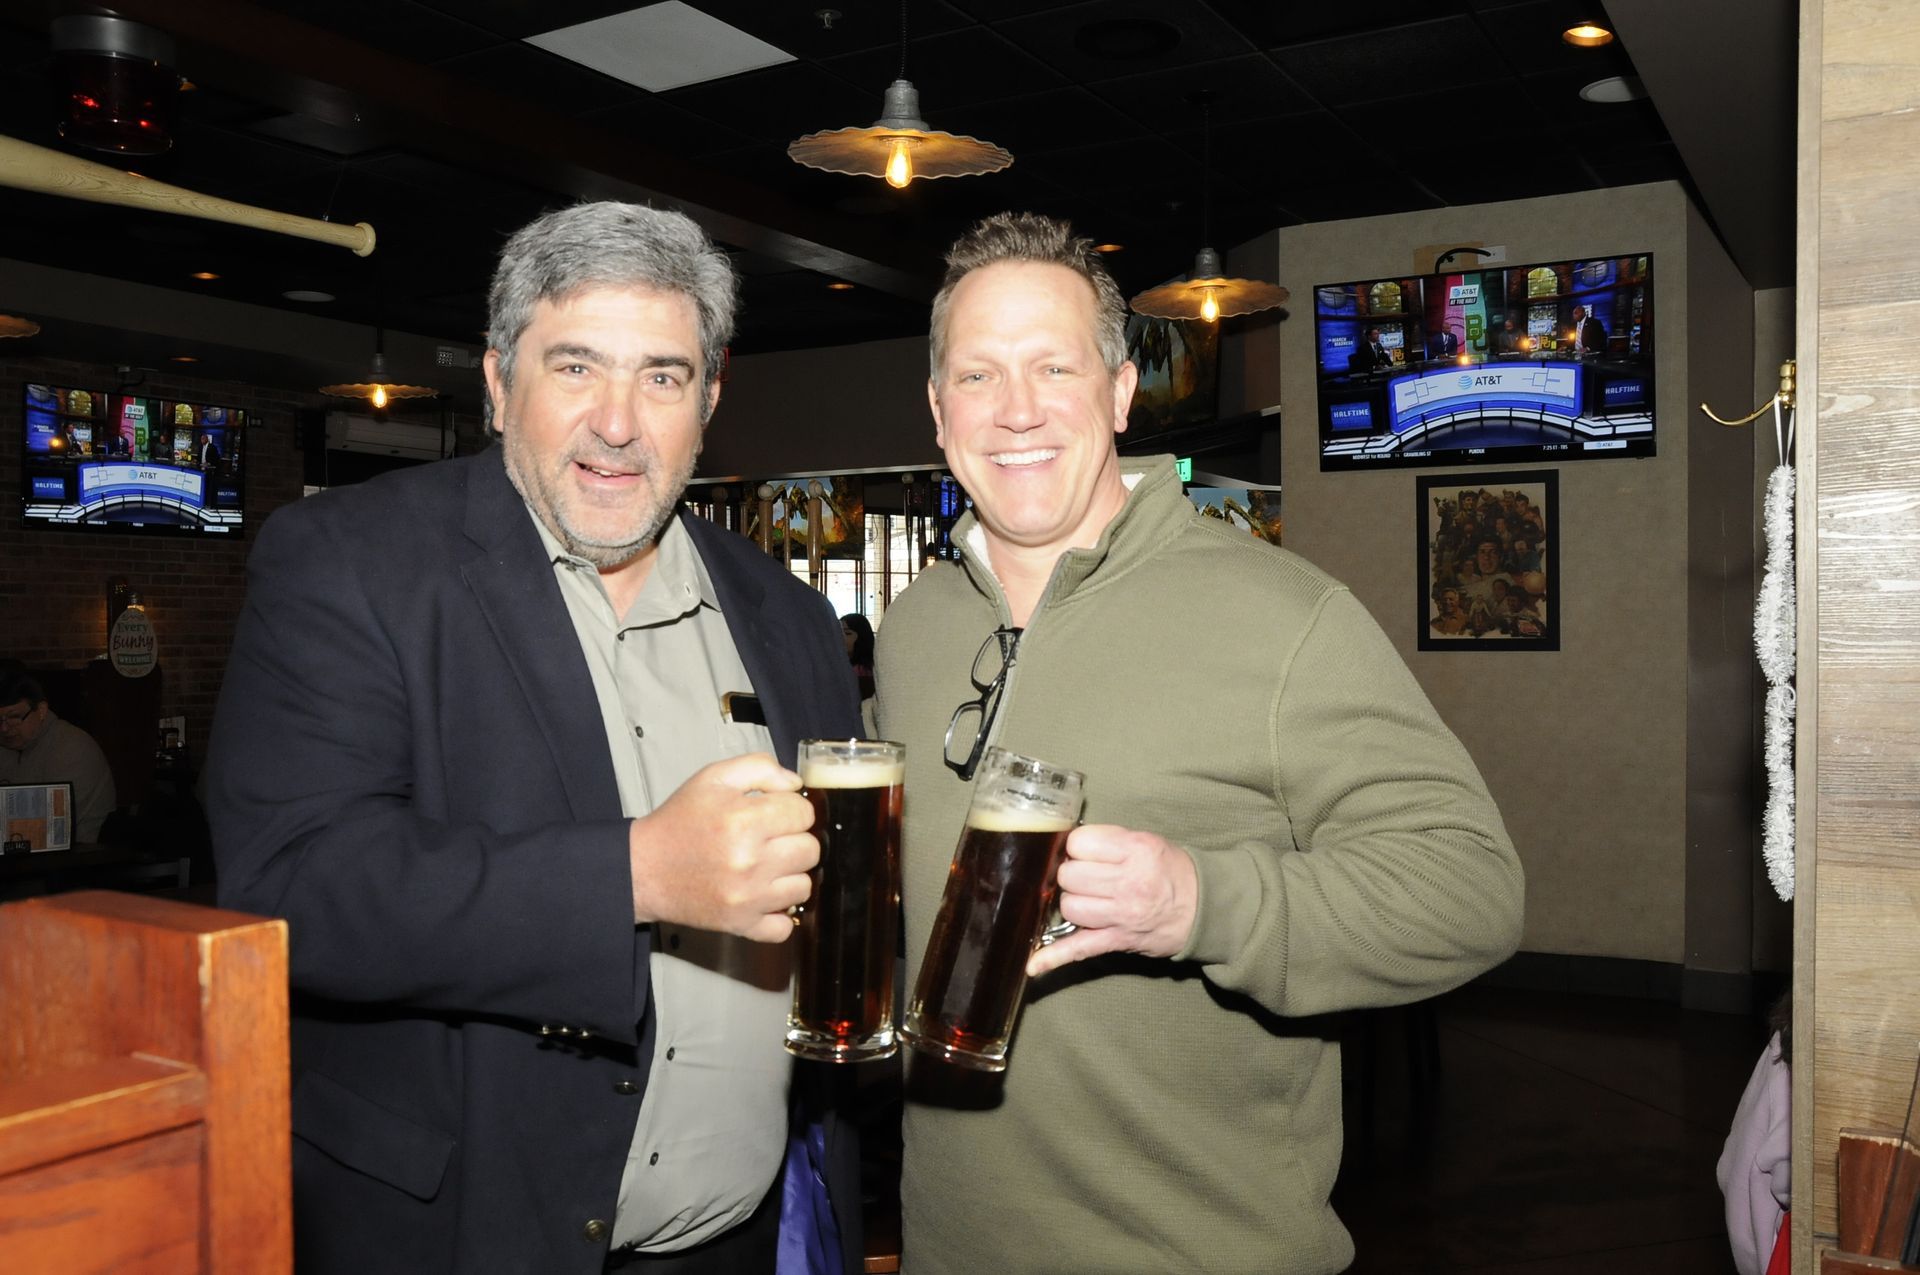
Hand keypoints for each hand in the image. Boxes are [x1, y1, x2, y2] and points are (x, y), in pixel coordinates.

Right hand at [628, 753, 817, 942]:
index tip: (776, 813)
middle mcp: (750, 862)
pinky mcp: (741, 925)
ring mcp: (747, 899)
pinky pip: (785, 927)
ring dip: (790, 875)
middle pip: (810, 850)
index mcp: (744, 820)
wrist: (644, 868)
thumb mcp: (714, 778)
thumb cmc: (681, 820)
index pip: (804, 813)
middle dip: (795, 839)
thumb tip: (796, 784)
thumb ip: (760, 767)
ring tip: (767, 867)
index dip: (793, 808)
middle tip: (771, 839)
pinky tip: (764, 897)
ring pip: (804, 887)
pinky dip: (779, 915)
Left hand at [1025, 824, 1197, 977]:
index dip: (1078, 848)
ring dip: (1073, 903)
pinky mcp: (1117, 940)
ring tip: (1092, 900)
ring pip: (1068, 906)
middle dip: (1073, 875)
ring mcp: (1121, 915)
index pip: (1079, 843)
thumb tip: (1068, 845)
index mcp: (1135, 851)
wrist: (1203, 908)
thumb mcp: (1146, 841)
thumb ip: (1108, 841)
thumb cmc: (1171, 871)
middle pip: (1069, 876)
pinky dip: (1053, 958)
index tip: (1087, 854)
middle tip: (1091, 878)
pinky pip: (1079, 948)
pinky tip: (1032, 964)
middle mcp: (1127, 883)